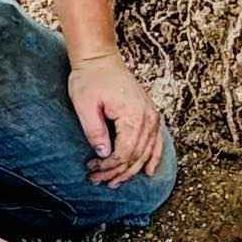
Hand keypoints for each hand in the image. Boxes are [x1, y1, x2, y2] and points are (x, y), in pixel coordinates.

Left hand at [68, 49, 163, 187]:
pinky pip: (157, 141)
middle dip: (117, 172)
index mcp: (132, 114)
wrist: (100, 59)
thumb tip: (104, 154)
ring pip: (146, 152)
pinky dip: (154, 158)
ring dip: (131, 170)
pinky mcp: (150, 114)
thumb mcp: (84, 105)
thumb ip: (95, 131)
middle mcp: (148, 117)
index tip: (92, 170)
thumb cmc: (90, 79)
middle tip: (98, 181)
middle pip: (137, 156)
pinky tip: (149, 172)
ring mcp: (152, 115)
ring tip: (114, 182)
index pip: (125, 152)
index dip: (109, 166)